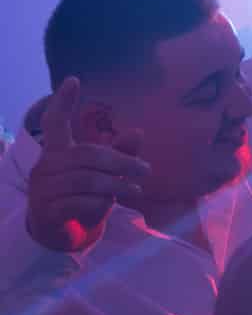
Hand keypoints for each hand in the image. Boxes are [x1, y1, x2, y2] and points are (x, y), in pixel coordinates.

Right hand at [26, 80, 148, 252]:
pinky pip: (79, 202)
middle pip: (87, 155)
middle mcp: (46, 166)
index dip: (62, 102)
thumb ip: (119, 155)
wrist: (61, 234)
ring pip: (85, 180)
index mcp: (58, 152)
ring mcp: (43, 189)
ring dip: (115, 185)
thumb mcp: (104, 176)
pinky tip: (109, 206)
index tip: (74, 80)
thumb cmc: (82, 198)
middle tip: (146, 169)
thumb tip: (139, 132)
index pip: (54, 123)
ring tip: (135, 190)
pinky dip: (99, 204)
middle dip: (121, 161)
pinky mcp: (46, 211)